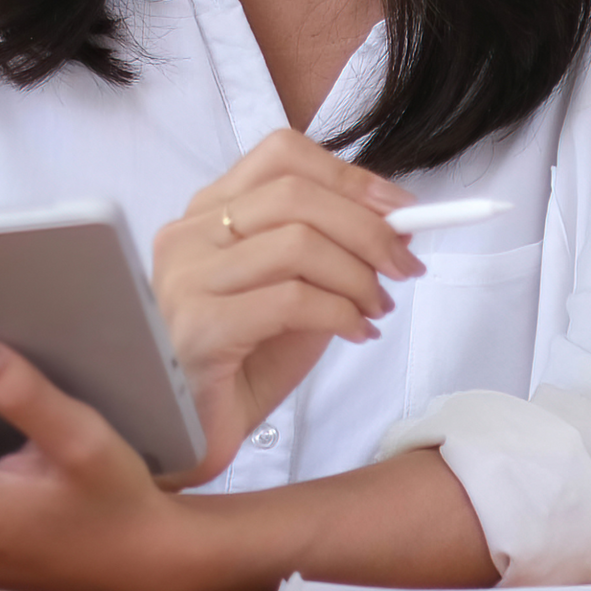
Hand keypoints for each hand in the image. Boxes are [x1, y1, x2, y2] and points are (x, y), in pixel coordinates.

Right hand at [153, 127, 421, 483]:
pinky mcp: (198, 326)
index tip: (400, 208)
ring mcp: (185, 277)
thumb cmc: (243, 363)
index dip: (349, 176)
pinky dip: (340, 312)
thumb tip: (398, 221)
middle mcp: (187, 234)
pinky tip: (354, 332)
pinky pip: (291, 299)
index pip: (280, 155)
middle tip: (404, 266)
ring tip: (376, 309)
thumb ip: (331, 253)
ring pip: (297, 242)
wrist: (191, 435)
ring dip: (358, 275)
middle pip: (295, 194)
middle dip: (367, 227)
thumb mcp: (296, 293)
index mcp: (205, 213)